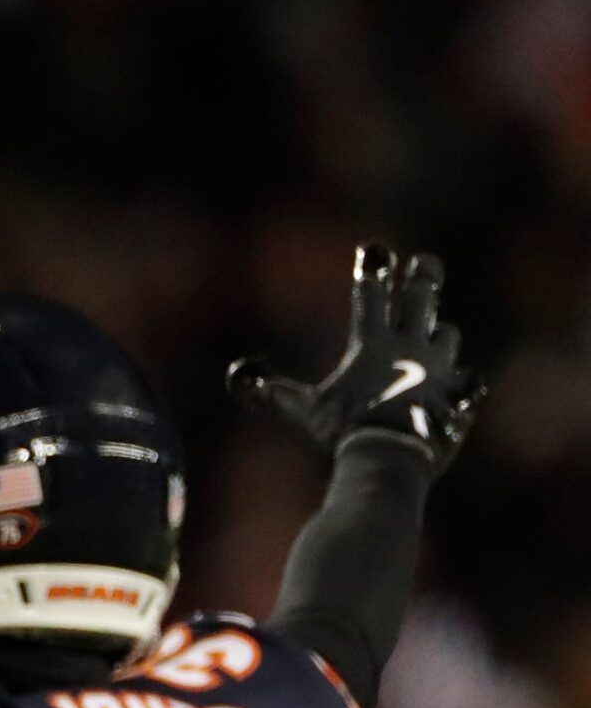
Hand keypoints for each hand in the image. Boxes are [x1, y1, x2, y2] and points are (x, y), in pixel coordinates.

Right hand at [227, 242, 483, 471]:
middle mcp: (411, 347)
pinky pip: (465, 378)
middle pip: (422, 297)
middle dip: (422, 276)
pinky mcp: (458, 394)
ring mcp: (440, 369)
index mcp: (373, 345)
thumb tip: (241, 378)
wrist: (391, 459)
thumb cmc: (343, 432)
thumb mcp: (303, 411)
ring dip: (438, 332)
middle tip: (423, 262)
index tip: (374, 248)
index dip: (371, 269)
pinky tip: (456, 385)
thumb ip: (274, 392)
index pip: (371, 295)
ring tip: (435, 332)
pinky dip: (458, 379)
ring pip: (446, 334)